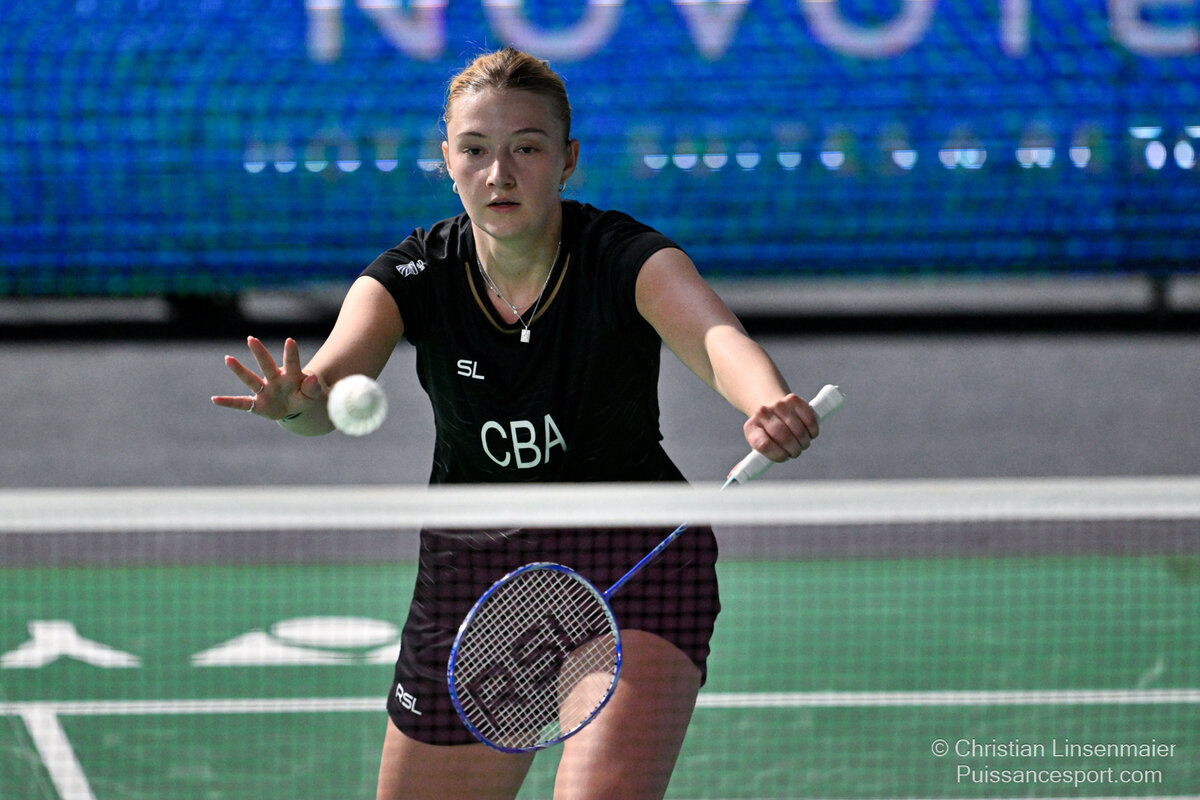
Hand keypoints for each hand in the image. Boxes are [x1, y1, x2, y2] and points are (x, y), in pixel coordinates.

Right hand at [211, 336, 325, 419]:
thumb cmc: (303, 395)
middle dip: (260, 352)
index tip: (290, 340)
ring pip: (250, 379)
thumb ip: (313, 388)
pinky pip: (240, 403)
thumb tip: (313, 379)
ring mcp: (264, 391)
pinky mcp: (257, 405)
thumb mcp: (312, 395)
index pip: (291, 363)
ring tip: (228, 358)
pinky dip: (228, 402)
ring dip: (239, 370)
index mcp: (290, 376)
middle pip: (266, 365)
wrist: (295, 407)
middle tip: (251, 339)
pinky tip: (215, 399)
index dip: (291, 353)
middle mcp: (274, 379)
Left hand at [742, 393, 818, 461]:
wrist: (771, 407)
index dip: (777, 455)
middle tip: (795, 452)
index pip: (763, 445)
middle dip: (794, 450)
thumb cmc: (767, 434)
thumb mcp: (758, 446)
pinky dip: (812, 431)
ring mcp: (778, 404)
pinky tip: (809, 434)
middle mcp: (762, 413)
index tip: (784, 457)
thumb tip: (733, 477)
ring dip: (804, 442)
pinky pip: (809, 419)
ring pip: (798, 430)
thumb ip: (750, 462)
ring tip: (802, 444)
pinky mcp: (793, 399)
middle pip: (783, 437)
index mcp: (751, 428)